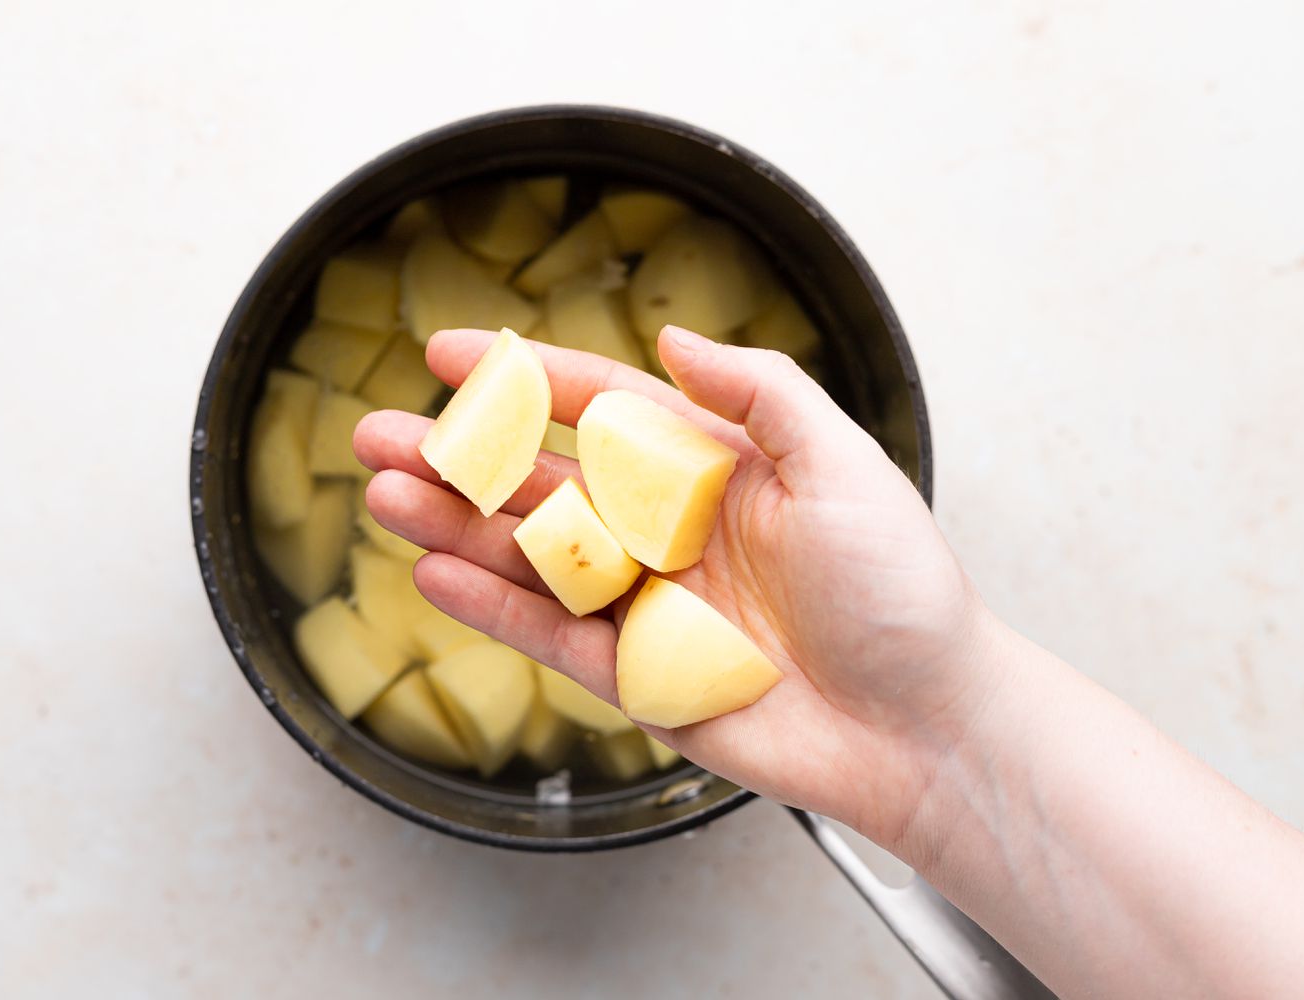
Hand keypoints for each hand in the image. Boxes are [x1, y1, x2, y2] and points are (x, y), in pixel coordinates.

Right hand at [353, 325, 997, 846]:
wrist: (923, 724)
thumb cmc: (902, 592)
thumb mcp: (845, 464)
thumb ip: (761, 392)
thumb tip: (676, 338)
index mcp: (713, 467)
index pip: (600, 406)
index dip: (524, 379)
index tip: (453, 354)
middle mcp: (669, 529)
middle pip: (541, 481)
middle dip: (459, 457)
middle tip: (379, 434)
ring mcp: (648, 602)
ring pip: (530, 558)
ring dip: (454, 528)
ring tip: (385, 497)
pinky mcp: (639, 676)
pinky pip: (549, 636)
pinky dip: (491, 608)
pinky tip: (435, 576)